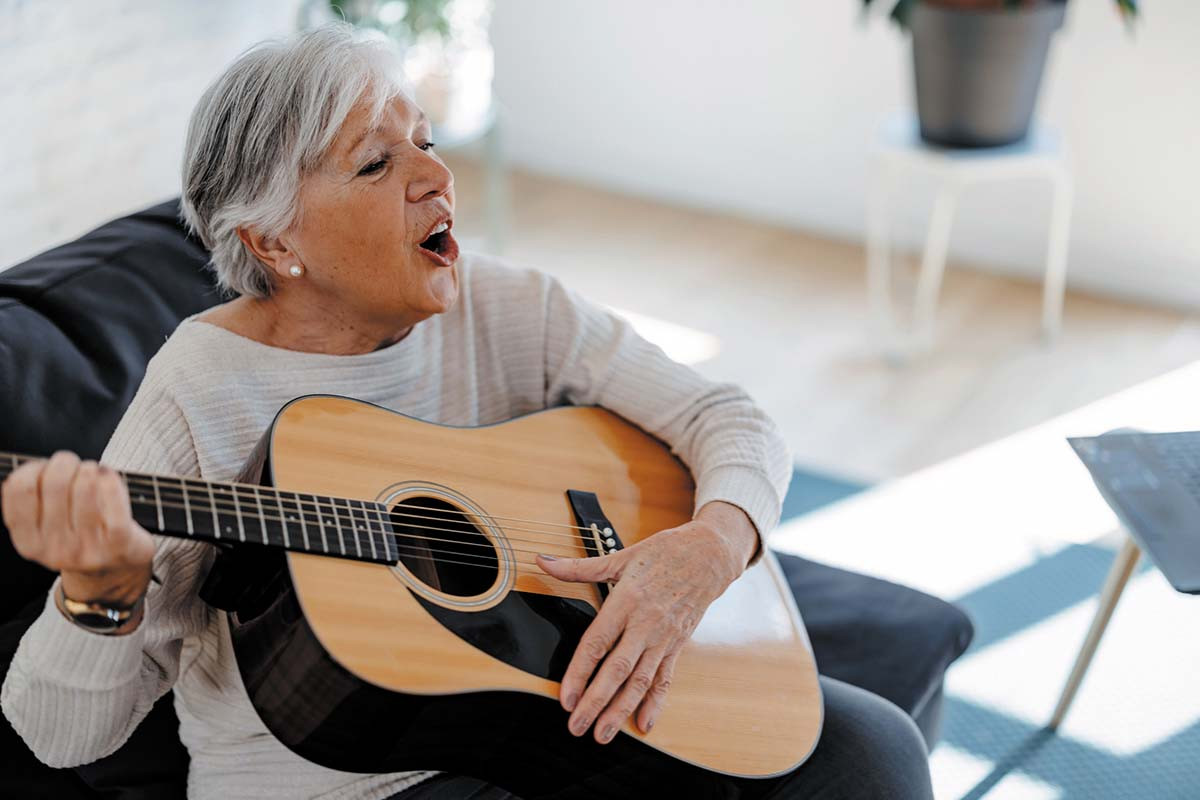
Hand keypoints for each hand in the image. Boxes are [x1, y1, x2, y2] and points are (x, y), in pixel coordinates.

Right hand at [2, 451, 153, 606]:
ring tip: (93, 472)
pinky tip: (109, 477)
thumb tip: (29, 467)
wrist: (115, 573)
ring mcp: (88, 547)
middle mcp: (55, 548)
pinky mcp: (119, 542)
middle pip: (54, 482)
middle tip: (73, 464)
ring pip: (84, 485)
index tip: (44, 466)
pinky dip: (111, 478)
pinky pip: (112, 496)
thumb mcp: (46, 529)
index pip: (19, 491)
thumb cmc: (80, 538)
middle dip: (65, 462)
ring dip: (90, 468)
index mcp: (29, 542)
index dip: (33, 468)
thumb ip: (34, 502)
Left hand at [535, 501, 758, 743]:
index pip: (597, 643)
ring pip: (640, 681)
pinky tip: (644, 724)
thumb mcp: (620, 556)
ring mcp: (663, 638)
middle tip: (577, 726)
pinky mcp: (677, 645)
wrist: (710, 555)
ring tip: (603, 734)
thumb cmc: (664, 553)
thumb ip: (578, 567)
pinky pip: (664, 678)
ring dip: (621, 710)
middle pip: (617, 670)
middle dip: (596, 702)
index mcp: (627, 600)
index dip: (580, 672)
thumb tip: (542, 561)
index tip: (566, 697)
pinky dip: (655, 703)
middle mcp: (645, 624)